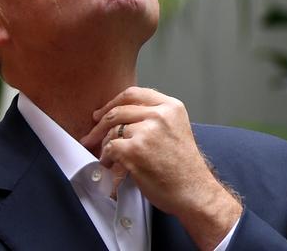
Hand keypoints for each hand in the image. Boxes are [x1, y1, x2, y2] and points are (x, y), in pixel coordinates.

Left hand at [80, 87, 241, 249]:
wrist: (194, 192)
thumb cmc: (183, 167)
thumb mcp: (175, 128)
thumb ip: (153, 116)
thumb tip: (120, 113)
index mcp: (170, 106)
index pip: (134, 94)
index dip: (114, 102)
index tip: (103, 112)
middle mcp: (159, 115)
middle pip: (119, 110)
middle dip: (101, 123)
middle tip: (92, 133)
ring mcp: (147, 131)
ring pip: (113, 130)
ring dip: (105, 144)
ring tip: (107, 155)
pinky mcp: (135, 150)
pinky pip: (110, 148)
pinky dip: (106, 157)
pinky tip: (110, 164)